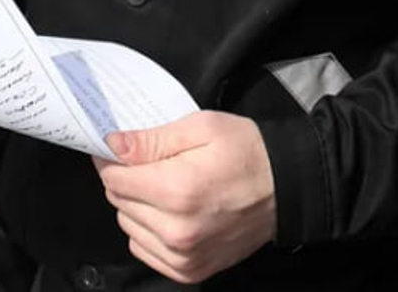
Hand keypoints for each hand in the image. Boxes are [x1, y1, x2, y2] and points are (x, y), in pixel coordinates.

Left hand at [93, 111, 276, 283]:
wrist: (285, 188)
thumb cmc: (247, 152)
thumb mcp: (203, 127)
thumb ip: (153, 139)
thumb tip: (112, 146)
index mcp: (177, 191)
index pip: (114, 179)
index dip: (113, 160)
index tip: (120, 150)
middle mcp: (177, 230)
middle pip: (119, 202)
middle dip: (128, 180)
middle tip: (154, 164)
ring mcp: (183, 255)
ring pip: (128, 226)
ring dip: (137, 206)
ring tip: (168, 188)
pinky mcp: (189, 270)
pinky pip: (144, 249)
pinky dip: (149, 231)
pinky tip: (171, 213)